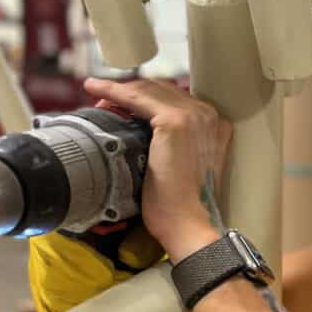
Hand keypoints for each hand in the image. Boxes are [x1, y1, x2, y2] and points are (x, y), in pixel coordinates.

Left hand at [83, 77, 231, 259]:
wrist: (188, 223)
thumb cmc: (182, 205)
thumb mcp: (184, 166)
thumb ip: (175, 145)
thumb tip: (142, 133)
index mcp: (215, 126)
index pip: (176, 99)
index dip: (147, 98)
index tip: (123, 105)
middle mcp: (208, 115)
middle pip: (163, 89)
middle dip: (133, 91)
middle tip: (106, 100)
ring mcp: (194, 116)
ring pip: (149, 89)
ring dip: (120, 89)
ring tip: (97, 93)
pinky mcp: (175, 121)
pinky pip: (136, 98)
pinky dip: (113, 91)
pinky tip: (96, 89)